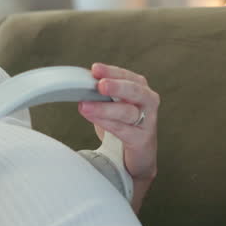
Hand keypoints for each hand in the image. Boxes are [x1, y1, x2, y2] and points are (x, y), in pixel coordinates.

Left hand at [78, 63, 159, 182]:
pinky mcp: (142, 139)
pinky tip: (93, 119)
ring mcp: (148, 121)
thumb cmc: (123, 126)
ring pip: (127, 112)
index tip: (95, 69)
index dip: (110, 72)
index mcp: (139, 88)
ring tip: (86, 106)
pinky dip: (107, 123)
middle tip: (100, 85)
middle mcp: (147, 101)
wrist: (135, 156)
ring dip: (105, 108)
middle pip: (134, 91)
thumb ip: (100, 94)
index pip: (126, 76)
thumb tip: (78, 84)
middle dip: (116, 86)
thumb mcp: (111, 106)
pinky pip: (123, 130)